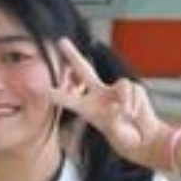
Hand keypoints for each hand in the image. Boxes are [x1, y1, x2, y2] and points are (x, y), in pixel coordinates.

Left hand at [48, 38, 169, 167]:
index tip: (38, 87)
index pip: (67, 99)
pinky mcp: (132, 89)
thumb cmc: (125, 139)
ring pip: (121, 85)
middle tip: (61, 41)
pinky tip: (134, 114)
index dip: (53, 93)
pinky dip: (134, 103)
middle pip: (84, 70)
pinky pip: (132, 91)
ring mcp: (115, 90)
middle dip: (73, 55)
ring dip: (126, 101)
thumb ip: (115, 119)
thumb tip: (119, 105)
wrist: (143, 139)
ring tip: (128, 116)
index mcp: (88, 109)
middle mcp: (99, 96)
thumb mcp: (117, 134)